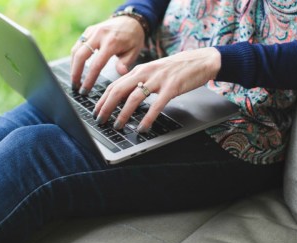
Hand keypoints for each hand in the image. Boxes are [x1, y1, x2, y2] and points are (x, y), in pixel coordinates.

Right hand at [70, 16, 144, 93]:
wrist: (131, 20)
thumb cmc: (133, 38)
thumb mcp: (134, 51)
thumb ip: (126, 63)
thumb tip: (120, 73)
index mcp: (112, 42)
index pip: (96, 64)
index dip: (89, 79)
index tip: (85, 90)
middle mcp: (100, 34)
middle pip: (80, 56)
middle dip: (75, 73)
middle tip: (75, 87)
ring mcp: (92, 31)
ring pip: (76, 50)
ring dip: (73, 66)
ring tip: (75, 79)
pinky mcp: (89, 30)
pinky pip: (78, 45)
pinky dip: (75, 57)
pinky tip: (76, 68)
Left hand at [93, 47, 221, 132]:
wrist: (201, 60)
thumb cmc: (176, 68)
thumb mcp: (153, 71)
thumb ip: (138, 81)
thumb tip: (122, 97)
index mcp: (139, 70)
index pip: (114, 85)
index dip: (102, 99)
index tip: (96, 111)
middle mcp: (145, 73)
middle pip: (119, 90)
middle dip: (107, 107)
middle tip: (100, 120)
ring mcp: (158, 80)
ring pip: (134, 98)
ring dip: (123, 114)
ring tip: (118, 125)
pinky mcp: (171, 88)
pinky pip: (156, 105)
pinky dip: (147, 118)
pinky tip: (142, 128)